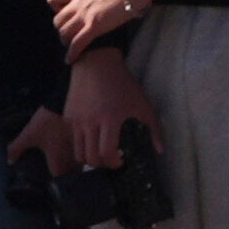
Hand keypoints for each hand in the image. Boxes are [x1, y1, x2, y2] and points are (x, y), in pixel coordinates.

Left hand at [45, 0, 166, 55]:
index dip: (56, 7)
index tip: (65, 11)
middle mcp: (77, 2)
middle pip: (57, 20)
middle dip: (62, 28)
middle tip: (71, 32)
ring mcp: (85, 15)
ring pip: (64, 33)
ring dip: (67, 40)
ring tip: (73, 44)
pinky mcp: (95, 26)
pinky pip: (77, 43)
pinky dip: (72, 53)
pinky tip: (71, 60)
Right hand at [46, 52, 154, 173]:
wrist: (96, 64)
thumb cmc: (123, 84)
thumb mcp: (142, 105)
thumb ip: (154, 129)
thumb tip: (160, 151)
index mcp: (110, 119)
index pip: (106, 152)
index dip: (114, 163)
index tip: (121, 161)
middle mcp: (90, 122)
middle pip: (91, 158)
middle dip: (102, 164)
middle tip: (111, 160)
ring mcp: (77, 121)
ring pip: (78, 154)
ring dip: (89, 159)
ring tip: (99, 154)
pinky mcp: (68, 118)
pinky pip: (73, 141)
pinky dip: (82, 147)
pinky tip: (91, 142)